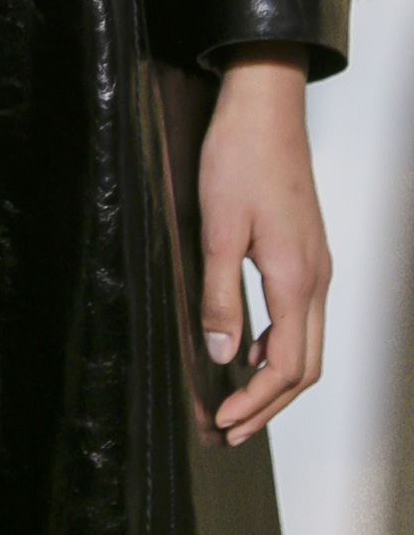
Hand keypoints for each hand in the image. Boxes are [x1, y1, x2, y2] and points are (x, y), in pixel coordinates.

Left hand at [200, 45, 329, 443]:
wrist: (265, 106)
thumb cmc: (241, 157)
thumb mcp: (218, 228)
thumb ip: (220, 294)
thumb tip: (223, 355)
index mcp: (296, 281)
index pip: (285, 368)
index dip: (256, 403)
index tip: (224, 421)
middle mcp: (316, 280)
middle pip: (304, 367)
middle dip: (269, 405)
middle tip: (232, 428)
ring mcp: (316, 265)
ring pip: (308, 343)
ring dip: (276, 378)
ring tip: (239, 397)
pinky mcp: (307, 250)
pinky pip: (303, 316)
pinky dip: (280, 343)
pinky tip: (250, 344)